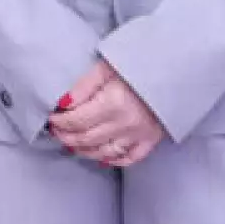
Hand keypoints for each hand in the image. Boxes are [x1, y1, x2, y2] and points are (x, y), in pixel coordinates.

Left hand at [49, 59, 165, 166]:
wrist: (174, 69)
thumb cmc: (138, 63)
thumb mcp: (106, 66)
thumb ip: (83, 86)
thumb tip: (62, 103)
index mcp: (112, 103)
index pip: (76, 121)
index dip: (59, 122)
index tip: (51, 118)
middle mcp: (125, 124)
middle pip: (87, 139)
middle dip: (66, 137)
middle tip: (56, 132)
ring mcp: (139, 135)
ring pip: (104, 152)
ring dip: (84, 150)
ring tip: (71, 143)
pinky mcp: (152, 140)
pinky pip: (129, 158)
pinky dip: (112, 160)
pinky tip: (100, 156)